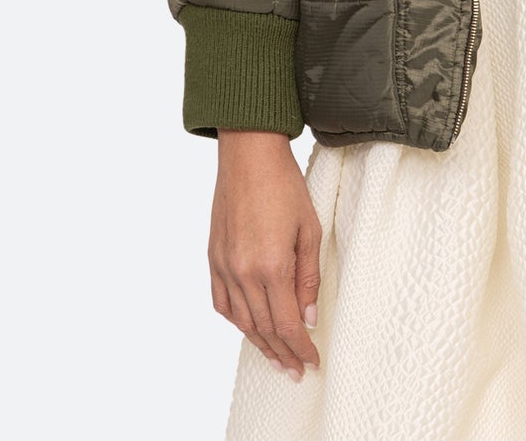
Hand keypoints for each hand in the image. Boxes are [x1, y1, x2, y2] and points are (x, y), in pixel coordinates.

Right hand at [209, 130, 322, 379]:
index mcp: (271, 266)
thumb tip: (308, 317)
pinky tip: (248, 329)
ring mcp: (224, 267)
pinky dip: (236, 321)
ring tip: (276, 358)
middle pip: (264, 328)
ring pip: (241, 321)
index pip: (287, 324)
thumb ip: (308, 277)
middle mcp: (244, 272)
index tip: (312, 361)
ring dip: (260, 343)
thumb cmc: (284, 185)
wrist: (248, 155)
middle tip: (296, 370)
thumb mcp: (309, 228)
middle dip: (283, 353)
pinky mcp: (213, 259)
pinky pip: (221, 303)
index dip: (301, 348)